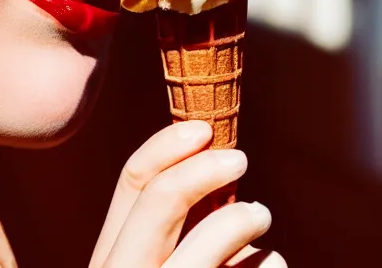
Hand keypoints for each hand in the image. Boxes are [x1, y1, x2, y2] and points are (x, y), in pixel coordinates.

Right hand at [90, 121, 286, 266]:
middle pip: (159, 200)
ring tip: (261, 214)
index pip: (130, 183)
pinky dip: (267, 265)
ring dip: (243, 216)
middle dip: (204, 168)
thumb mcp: (155, 260)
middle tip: (239, 157)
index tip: (203, 128)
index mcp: (111, 257)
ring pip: (208, 240)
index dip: (167, 145)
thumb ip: (170, 224)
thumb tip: (210, 166)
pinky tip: (270, 266)